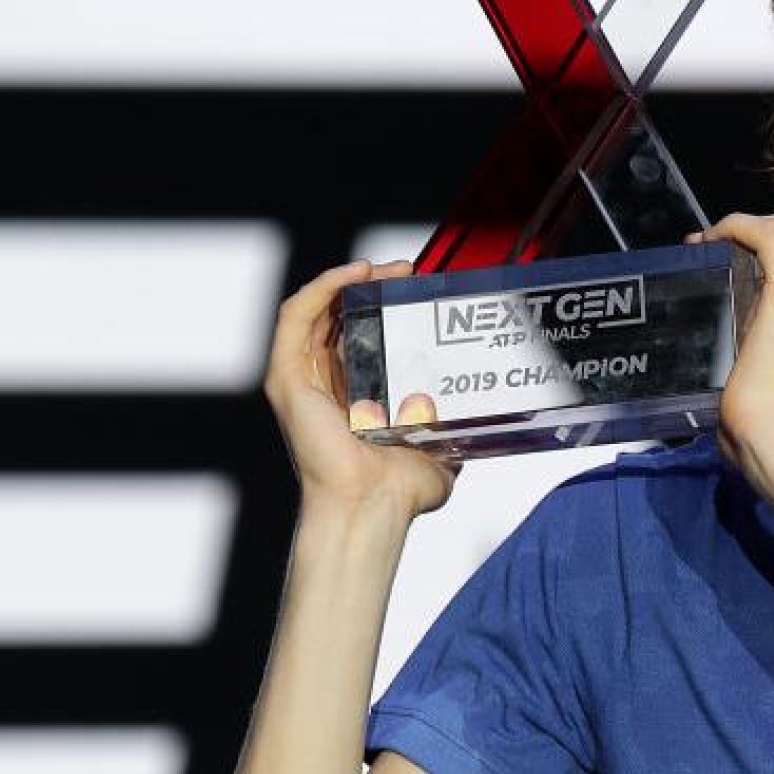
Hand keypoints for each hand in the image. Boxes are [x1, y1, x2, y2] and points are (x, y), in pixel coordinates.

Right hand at [264, 259, 458, 518]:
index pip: (364, 332)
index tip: (421, 287)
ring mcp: (303, 378)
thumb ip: (456, 430)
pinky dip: (322, 287)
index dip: (387, 303)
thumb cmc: (400, 490)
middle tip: (409, 271)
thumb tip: (486, 420)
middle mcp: (327, 381)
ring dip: (348, 279)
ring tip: (383, 266)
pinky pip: (295, 316)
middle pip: (341, 314)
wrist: (373, 506)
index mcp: (358, 392)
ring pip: (317, 309)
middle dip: (373, 284)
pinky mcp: (287, 378)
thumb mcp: (441, 449)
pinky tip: (354, 273)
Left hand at [693, 212, 773, 487]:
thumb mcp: (772, 394)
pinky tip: (712, 239)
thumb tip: (734, 381)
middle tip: (715, 246)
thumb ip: (763, 374)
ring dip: (746, 223)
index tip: (725, 263)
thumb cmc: (769, 435)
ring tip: (710, 242)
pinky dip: (737, 226)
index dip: (766, 252)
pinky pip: (769, 235)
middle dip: (757, 226)